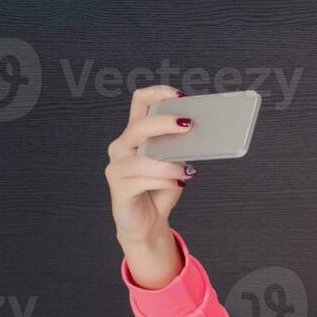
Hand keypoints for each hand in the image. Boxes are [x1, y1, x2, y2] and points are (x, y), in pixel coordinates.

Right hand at [105, 86, 195, 243]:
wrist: (147, 222)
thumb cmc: (160, 188)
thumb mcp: (174, 163)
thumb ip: (179, 147)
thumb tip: (200, 133)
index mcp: (136, 134)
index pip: (140, 101)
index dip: (158, 93)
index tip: (181, 96)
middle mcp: (122, 146)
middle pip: (140, 126)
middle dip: (165, 123)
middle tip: (189, 125)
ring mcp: (117, 166)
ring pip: (143, 158)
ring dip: (170, 164)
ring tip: (188, 171)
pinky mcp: (118, 187)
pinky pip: (144, 179)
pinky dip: (165, 180)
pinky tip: (178, 183)